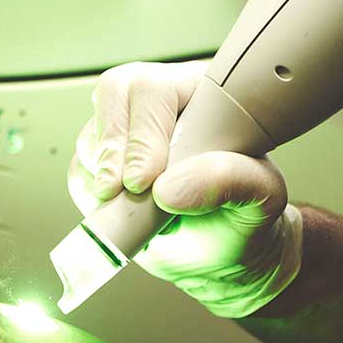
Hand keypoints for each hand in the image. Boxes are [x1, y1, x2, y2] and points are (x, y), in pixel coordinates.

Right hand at [67, 62, 301, 317]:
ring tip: (141, 208)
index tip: (145, 180)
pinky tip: (124, 210)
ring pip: (91, 133)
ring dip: (105, 176)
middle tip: (122, 191)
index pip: (158, 89)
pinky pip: (80, 168)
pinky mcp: (103, 160)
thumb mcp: (262, 198)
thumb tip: (169, 190)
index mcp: (203, 93)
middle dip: (114, 148)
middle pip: (115, 94)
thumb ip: (230, 182)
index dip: (144, 131)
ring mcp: (127, 129)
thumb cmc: (246, 216)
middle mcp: (162, 101)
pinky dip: (92, 194)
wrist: (220, 253)